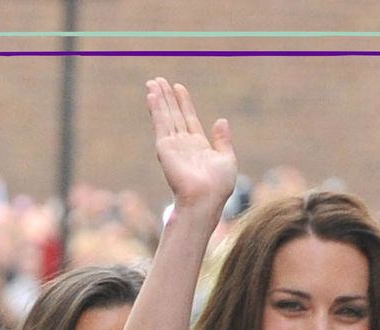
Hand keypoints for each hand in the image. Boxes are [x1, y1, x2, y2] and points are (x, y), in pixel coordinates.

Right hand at [145, 77, 236, 212]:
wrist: (205, 200)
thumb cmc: (218, 187)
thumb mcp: (227, 159)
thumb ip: (223, 140)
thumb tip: (221, 120)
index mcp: (199, 146)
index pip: (189, 118)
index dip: (184, 103)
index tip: (178, 87)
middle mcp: (184, 144)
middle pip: (174, 114)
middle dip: (167, 97)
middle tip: (159, 80)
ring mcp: (173, 145)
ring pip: (165, 116)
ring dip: (159, 99)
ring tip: (153, 82)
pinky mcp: (165, 148)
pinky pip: (160, 124)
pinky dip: (156, 109)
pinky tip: (151, 96)